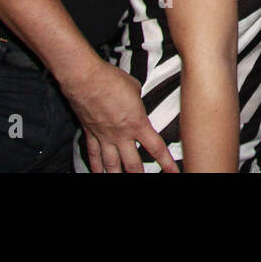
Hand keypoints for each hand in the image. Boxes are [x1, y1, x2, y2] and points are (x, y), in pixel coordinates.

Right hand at [61, 58, 178, 172]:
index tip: (173, 173)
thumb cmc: (112, 80)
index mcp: (137, 123)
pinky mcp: (90, 133)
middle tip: (146, 180)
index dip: (167, 163)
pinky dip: (95, 166)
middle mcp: (121, 135)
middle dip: (140, 175)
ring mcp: (105, 136)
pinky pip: (93, 154)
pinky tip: (97, 173)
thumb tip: (136, 102)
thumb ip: (137, 101)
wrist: (86, 79)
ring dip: (116, 175)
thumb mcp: (134, 88)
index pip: (156, 148)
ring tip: (119, 182)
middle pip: (133, 164)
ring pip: (112, 164)